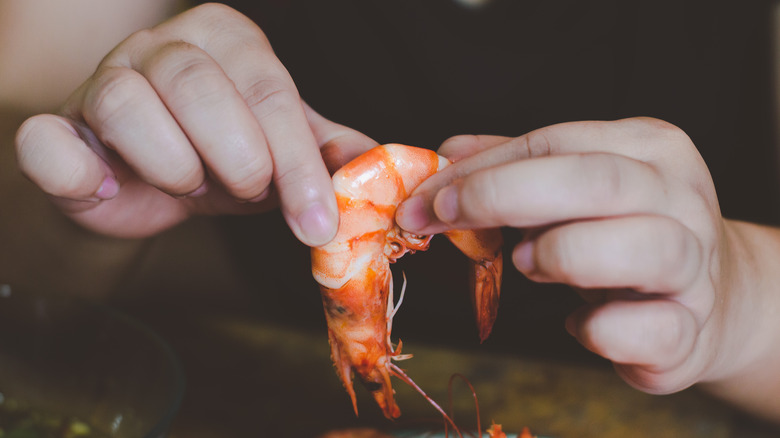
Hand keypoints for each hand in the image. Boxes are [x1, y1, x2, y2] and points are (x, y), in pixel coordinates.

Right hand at [14, 3, 375, 244]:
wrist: (149, 185)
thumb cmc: (220, 159)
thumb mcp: (279, 152)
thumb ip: (323, 150)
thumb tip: (373, 161)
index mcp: (226, 38)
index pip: (268, 90)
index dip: (296, 163)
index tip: (318, 223)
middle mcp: (160, 46)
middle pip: (201, 89)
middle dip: (238, 160)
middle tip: (249, 193)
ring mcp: (101, 79)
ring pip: (128, 103)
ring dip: (172, 165)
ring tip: (189, 184)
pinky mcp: (54, 126)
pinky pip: (47, 140)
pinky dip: (79, 171)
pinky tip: (111, 187)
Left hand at [396, 117, 746, 394]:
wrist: (716, 300)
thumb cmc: (629, 234)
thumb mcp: (579, 185)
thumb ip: (517, 166)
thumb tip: (447, 150)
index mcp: (648, 148)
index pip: (554, 144)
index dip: (481, 171)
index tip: (427, 197)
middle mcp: (680, 198)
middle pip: (594, 181)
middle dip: (501, 196)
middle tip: (446, 219)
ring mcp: (696, 266)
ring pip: (636, 246)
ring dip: (561, 254)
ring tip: (528, 263)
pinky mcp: (691, 331)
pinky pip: (647, 329)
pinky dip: (598, 330)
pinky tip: (579, 324)